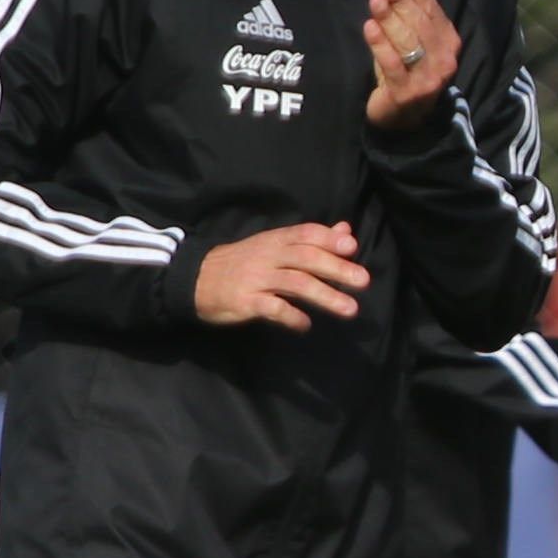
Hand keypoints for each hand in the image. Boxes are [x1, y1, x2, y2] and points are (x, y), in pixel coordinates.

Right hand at [192, 221, 367, 330]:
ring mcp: (256, 278)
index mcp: (275, 240)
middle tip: (363, 281)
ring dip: (325, 296)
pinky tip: (305, 325)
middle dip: (337, 268)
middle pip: (306, 258)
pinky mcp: (244, 301)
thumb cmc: (242, 263)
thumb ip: (309, 240)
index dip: (329, 238)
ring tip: (350, 309)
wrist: (193, 279)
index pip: (305, 233)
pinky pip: (272, 308)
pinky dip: (292, 317)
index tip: (353, 247)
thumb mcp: (273, 246)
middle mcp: (268, 256)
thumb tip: (346, 231)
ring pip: (295, 283)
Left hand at [361, 0, 460, 128]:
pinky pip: (392, 64)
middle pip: (421, 26)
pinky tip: (369, 27)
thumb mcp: (417, 45)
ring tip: (376, 1)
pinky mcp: (405, 92)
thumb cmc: (406, 72)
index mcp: (450, 46)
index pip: (435, 14)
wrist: (403, 117)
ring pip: (408, 42)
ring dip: (390, 18)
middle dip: (402, 3)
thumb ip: (415, 19)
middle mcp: (444, 62)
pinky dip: (380, 44)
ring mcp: (426, 79)